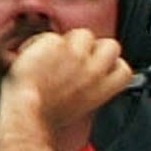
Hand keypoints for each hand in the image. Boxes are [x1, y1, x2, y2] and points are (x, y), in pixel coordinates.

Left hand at [1, 28, 134, 131]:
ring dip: (72, 42)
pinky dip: (44, 43)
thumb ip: (93, 88)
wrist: (27, 111)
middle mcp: (93, 70)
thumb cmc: (47, 115)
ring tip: (57, 55)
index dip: (113, 65)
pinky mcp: (55, 43)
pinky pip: (54, 36)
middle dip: (96, 48)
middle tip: (80, 58)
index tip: (102, 67)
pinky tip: (37, 56)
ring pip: (84, 34)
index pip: (123, 69)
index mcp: (101, 89)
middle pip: (111, 46)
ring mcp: (74, 54)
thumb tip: (94, 79)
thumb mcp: (81, 107)